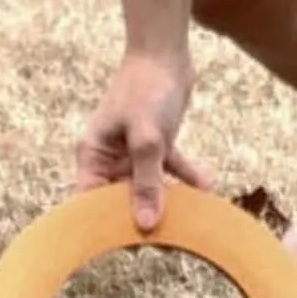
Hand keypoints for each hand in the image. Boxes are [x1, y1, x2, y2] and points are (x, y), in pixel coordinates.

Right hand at [74, 51, 214, 232]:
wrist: (165, 50)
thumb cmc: (147, 89)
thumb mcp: (147, 138)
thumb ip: (147, 182)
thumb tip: (147, 224)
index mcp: (93, 156)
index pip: (90, 203)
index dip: (103, 226)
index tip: (125, 247)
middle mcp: (109, 159)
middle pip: (120, 201)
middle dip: (140, 218)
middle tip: (165, 243)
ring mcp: (132, 153)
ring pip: (147, 189)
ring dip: (167, 202)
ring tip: (187, 224)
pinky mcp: (156, 145)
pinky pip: (170, 171)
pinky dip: (186, 179)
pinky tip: (207, 188)